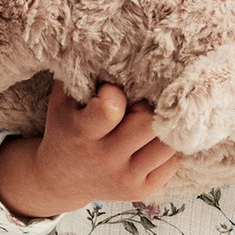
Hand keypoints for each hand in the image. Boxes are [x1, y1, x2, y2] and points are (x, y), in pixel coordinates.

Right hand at [4, 78, 181, 215]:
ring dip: (161, 128)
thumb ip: (83, 74)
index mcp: (80, 133)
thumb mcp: (64, 100)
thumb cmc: (67, 127)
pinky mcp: (142, 191)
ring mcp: (125, 179)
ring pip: (167, 143)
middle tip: (137, 106)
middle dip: (145, 109)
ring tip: (146, 123)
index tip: (111, 92)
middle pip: (148, 124)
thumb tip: (117, 42)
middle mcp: (104, 160)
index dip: (117, 93)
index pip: (112, 108)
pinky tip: (149, 142)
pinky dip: (165, 148)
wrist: (62, 178)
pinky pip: (172, 161)